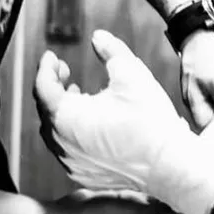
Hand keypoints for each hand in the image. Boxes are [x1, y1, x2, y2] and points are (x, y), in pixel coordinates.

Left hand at [34, 29, 190, 194]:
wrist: (171, 166)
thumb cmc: (151, 122)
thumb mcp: (132, 75)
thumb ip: (111, 51)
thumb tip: (98, 37)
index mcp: (65, 117)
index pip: (42, 87)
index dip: (46, 68)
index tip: (53, 58)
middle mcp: (61, 144)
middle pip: (45, 110)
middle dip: (53, 88)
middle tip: (64, 72)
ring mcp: (72, 164)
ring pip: (55, 133)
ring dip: (62, 112)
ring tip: (77, 96)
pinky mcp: (85, 176)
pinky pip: (69, 152)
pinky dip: (72, 135)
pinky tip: (90, 126)